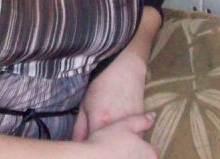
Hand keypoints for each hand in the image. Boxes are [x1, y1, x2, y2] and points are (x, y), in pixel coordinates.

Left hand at [73, 6, 160, 140]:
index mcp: (100, 123)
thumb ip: (80, 127)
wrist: (126, 68)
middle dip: (100, 150)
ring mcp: (133, 129)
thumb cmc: (101, 83)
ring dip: (115, 146)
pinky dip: (126, 141)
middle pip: (108, 150)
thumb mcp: (85, 104)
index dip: (87, 150)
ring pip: (122, 147)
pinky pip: (134, 140)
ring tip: (108, 138)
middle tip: (95, 143)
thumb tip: (76, 145)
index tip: (83, 149)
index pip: (91, 149)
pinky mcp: (143, 126)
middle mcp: (118, 129)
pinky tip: (121, 136)